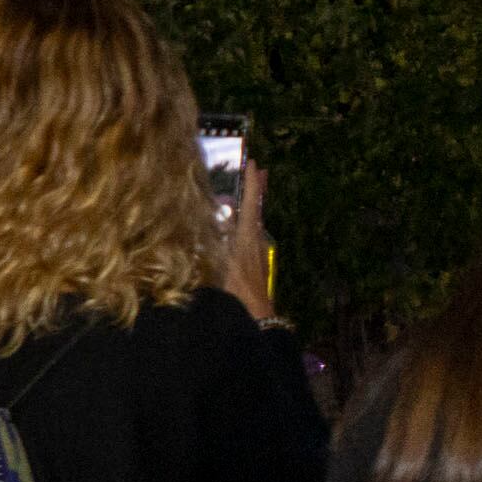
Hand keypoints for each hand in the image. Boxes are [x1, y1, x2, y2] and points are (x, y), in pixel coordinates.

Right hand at [217, 153, 278, 321]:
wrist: (256, 317)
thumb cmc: (237, 290)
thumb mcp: (223, 260)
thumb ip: (220, 235)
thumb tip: (222, 210)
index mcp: (247, 237)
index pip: (250, 204)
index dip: (252, 184)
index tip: (253, 164)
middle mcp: (256, 241)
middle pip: (257, 210)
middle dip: (257, 191)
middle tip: (260, 171)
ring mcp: (258, 253)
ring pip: (255, 223)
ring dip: (252, 207)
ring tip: (249, 195)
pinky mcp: (256, 264)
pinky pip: (251, 236)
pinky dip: (247, 224)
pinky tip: (240, 229)